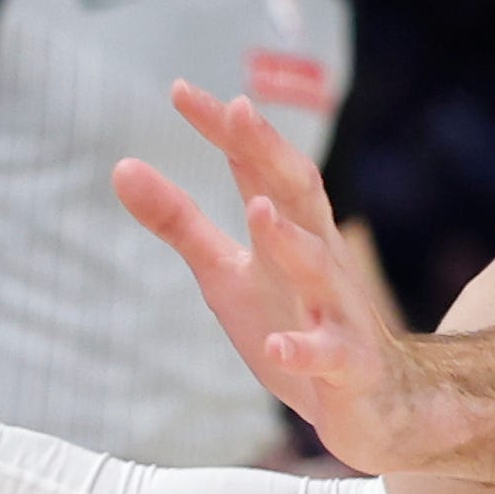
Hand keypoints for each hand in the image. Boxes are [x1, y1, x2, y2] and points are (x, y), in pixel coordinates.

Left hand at [114, 83, 431, 473]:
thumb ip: (180, 222)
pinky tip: (276, 346)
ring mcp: (338, 310)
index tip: (182, 90)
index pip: (260, 166)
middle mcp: (319, 257)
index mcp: (291, 229)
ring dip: (292, 240)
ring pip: (322, 268)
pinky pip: (328, 354)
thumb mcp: (226, 272)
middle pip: (300, 194)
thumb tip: (122, 167)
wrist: (372, 402)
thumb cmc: (294, 321)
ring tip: (260, 210)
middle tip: (239, 111)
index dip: (227, 130)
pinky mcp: (347, 365)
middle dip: (270, 153)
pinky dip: (303, 348)